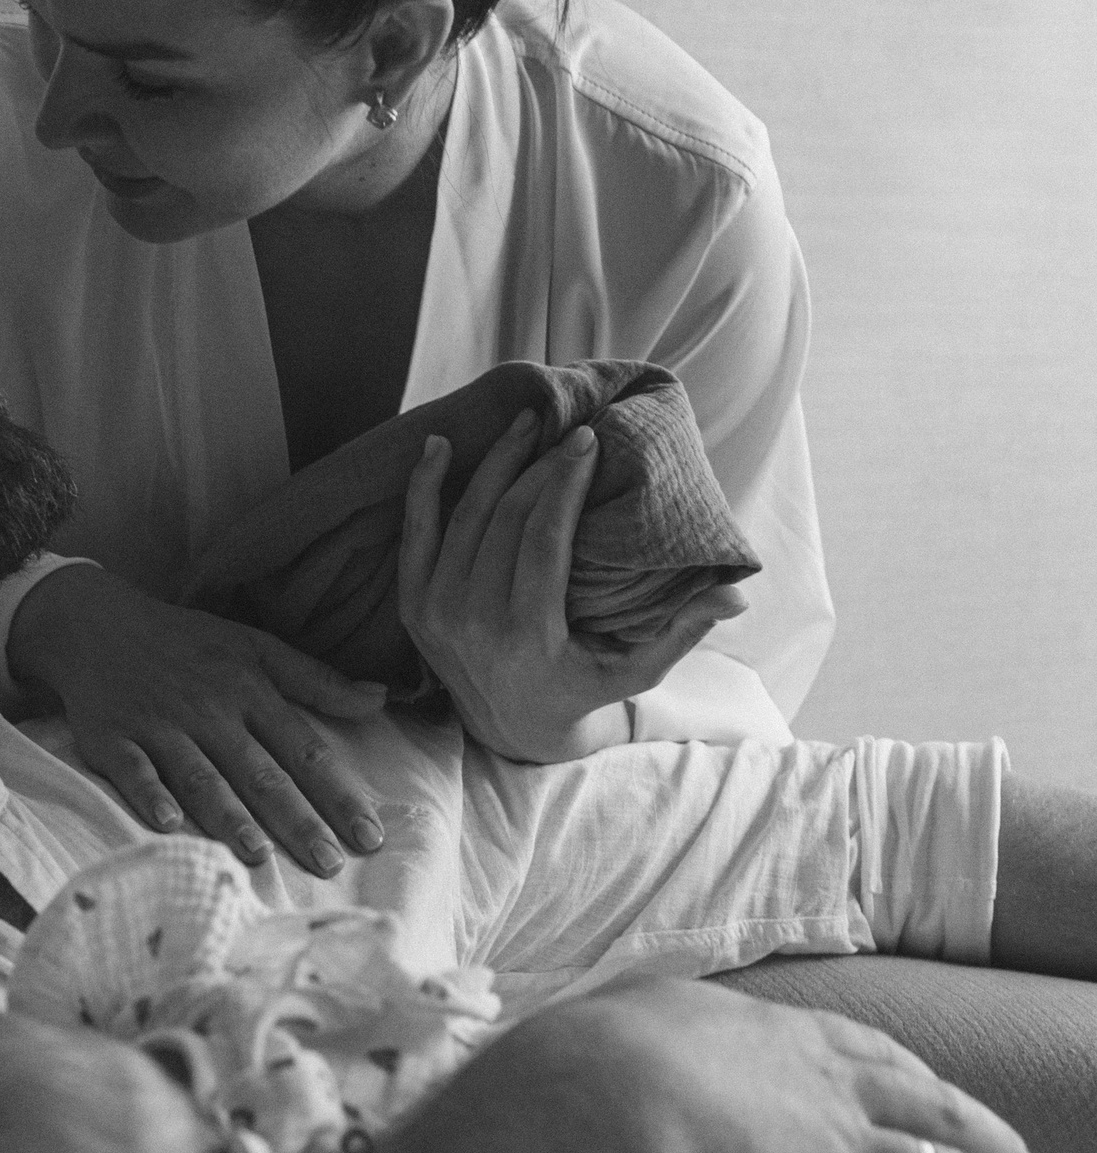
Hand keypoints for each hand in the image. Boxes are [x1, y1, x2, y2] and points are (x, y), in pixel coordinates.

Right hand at [6, 565, 388, 874]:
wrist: (95, 622)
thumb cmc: (187, 642)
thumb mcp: (255, 646)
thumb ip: (316, 680)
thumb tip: (379, 698)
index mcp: (249, 690)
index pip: (304, 750)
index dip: (338, 794)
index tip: (369, 835)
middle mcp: (210, 711)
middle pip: (260, 773)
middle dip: (297, 820)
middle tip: (329, 862)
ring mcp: (160, 725)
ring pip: (201, 777)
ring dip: (229, 816)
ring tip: (258, 854)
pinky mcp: (113, 738)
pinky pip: (133, 771)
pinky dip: (150, 795)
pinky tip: (169, 823)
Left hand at [396, 416, 747, 760]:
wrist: (511, 728)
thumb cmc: (583, 689)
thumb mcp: (637, 670)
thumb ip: (684, 631)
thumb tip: (739, 595)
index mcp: (527, 637)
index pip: (542, 538)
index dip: (564, 481)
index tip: (587, 439)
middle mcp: (473, 623)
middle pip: (506, 518)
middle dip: (538, 464)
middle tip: (567, 428)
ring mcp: (437, 613)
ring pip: (465, 515)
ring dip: (494, 462)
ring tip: (525, 423)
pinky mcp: (414, 606)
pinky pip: (416, 533)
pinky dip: (423, 486)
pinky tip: (438, 445)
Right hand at [497, 978, 1076, 1152]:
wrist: (606, 1102)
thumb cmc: (588, 1062)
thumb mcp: (619, 1021)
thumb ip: (638, 1033)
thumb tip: (613, 1043)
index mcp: (774, 1035)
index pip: (865, 1052)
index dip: (909, 1074)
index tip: (936, 1087)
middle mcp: (823, 1086)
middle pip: (930, 1107)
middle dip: (987, 1136)